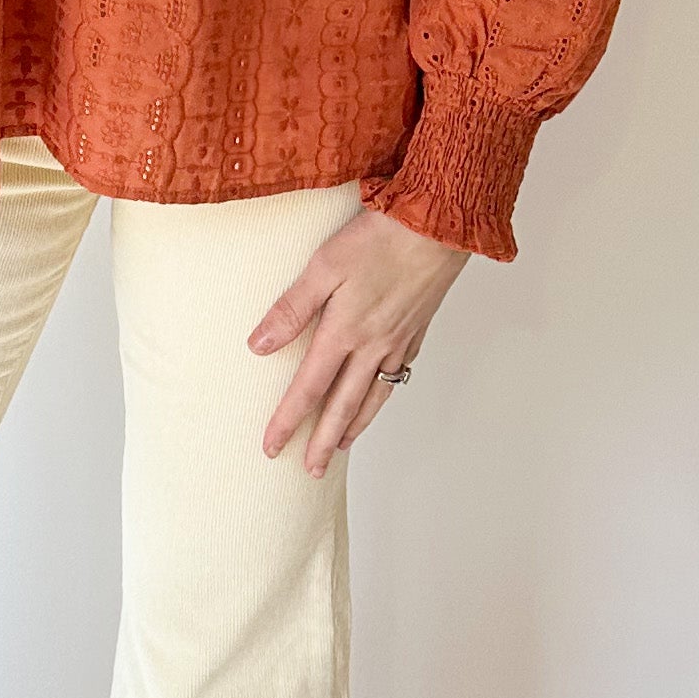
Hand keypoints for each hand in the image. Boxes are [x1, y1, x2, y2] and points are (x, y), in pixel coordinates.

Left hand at [249, 204, 468, 472]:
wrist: (439, 227)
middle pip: (343, 406)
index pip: (308, 388)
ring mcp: (398, 343)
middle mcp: (373, 346)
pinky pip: (395, 379)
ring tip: (340, 447)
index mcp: (345, 332)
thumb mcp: (324, 267)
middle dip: (322, 441)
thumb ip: (291, 308)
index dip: (289, 420)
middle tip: (309, 470)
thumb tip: (259, 345)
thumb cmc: (380, 239)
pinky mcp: (416, 332)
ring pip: (373, 398)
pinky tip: (376, 399)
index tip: (272, 446)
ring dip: (354, 427)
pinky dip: (381, 398)